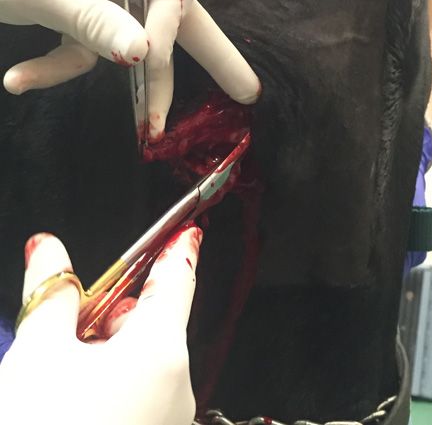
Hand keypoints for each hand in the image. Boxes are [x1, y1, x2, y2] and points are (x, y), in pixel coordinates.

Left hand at [0, 0, 260, 138]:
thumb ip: (93, 21)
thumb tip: (145, 56)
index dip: (173, 18)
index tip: (149, 52)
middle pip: (174, 13)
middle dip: (208, 55)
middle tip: (246, 92)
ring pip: (130, 43)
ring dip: (129, 83)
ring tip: (143, 130)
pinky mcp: (73, 14)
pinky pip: (85, 47)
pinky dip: (59, 67)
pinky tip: (20, 78)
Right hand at [0, 227, 201, 424]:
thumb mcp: (39, 354)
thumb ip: (51, 293)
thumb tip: (48, 250)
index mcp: (160, 351)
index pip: (178, 278)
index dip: (178, 247)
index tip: (188, 230)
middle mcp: (177, 385)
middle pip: (152, 321)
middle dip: (112, 312)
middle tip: (69, 324)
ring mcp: (169, 417)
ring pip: (142, 358)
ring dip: (107, 349)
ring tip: (61, 373)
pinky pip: (140, 391)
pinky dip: (113, 380)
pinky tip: (75, 398)